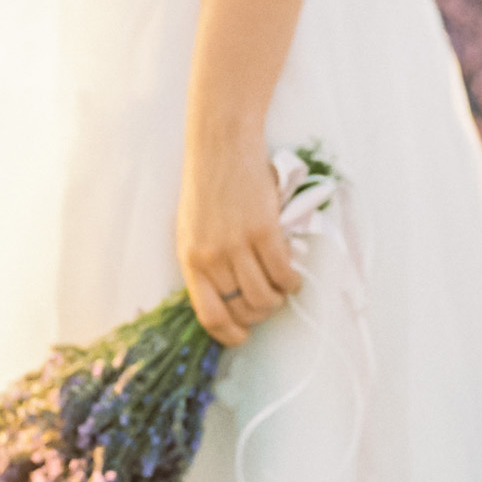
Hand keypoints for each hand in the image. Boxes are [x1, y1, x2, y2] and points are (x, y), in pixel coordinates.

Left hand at [178, 130, 301, 347]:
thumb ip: (204, 264)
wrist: (222, 146)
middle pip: (242, 309)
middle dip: (259, 314)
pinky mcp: (264, 231)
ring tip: (281, 287)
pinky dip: (291, 281)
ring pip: (265, 297)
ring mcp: (238, 245)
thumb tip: (226, 299)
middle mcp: (211, 257)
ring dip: (277, 299)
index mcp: (190, 260)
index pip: (209, 315)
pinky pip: (283, 274)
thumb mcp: (192, 230)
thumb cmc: (207, 187)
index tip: (243, 336)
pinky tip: (291, 274)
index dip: (229, 334)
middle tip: (267, 302)